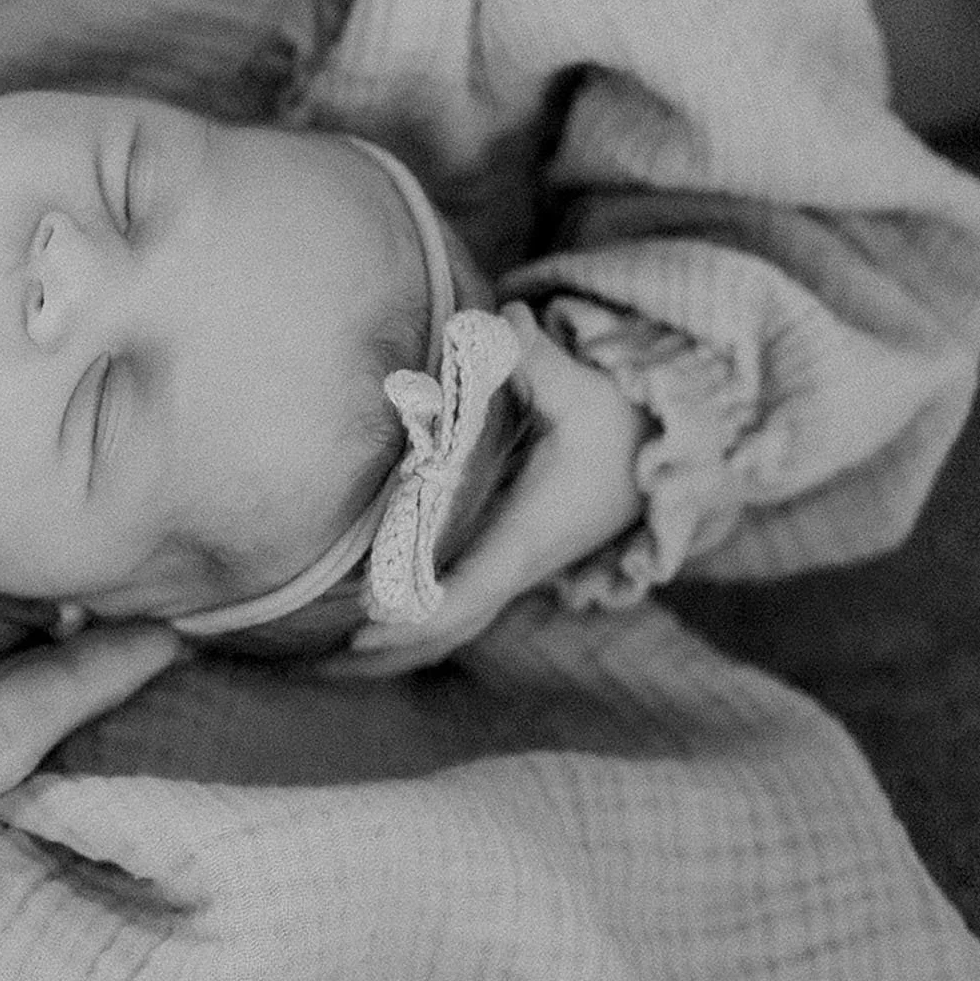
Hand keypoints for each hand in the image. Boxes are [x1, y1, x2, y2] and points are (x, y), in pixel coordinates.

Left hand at [345, 302, 646, 675]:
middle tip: (322, 660)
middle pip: (450, 625)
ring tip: (325, 663)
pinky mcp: (506, 557)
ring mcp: (513, 565)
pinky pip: (456, 606)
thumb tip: (503, 318)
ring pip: (452, 624)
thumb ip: (537, 358)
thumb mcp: (583, 390)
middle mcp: (519, 561)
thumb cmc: (617, 422)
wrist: (657, 454)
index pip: (468, 588)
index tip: (365, 620)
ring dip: (397, 644)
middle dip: (391, 646)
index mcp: (529, 533)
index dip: (417, 608)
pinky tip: (367, 626)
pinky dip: (415, 622)